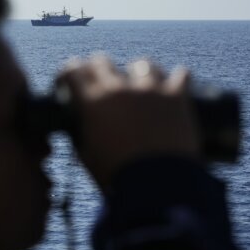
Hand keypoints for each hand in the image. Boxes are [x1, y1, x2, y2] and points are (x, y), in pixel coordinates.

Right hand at [57, 57, 200, 191]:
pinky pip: (180, 74)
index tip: (70, 80)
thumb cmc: (116, 177)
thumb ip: (80, 138)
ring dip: (138, 72)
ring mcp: (149, 89)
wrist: (157, 188)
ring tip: (141, 84)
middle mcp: (118, 88)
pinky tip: (176, 82)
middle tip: (101, 80)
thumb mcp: (87, 158)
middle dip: (98, 68)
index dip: (69, 72)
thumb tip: (79, 131)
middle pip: (102, 61)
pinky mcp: (177, 97)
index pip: (73, 70)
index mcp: (92, 102)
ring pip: (142, 64)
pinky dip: (177, 78)